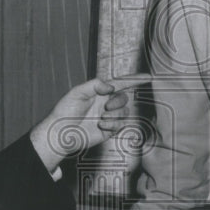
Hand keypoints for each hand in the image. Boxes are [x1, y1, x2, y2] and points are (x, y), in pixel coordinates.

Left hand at [30, 75, 146, 171]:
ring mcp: (108, 116)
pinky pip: (120, 125)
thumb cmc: (65, 111)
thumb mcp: (78, 91)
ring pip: (124, 112)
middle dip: (118, 101)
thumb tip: (112, 87)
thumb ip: (95, 85)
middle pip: (124, 98)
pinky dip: (113, 124)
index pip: (120, 83)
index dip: (134, 80)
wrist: (62, 132)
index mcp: (99, 92)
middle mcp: (105, 103)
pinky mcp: (109, 130)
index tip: (147, 77)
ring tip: (101, 118)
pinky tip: (101, 125)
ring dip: (115, 114)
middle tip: (106, 107)